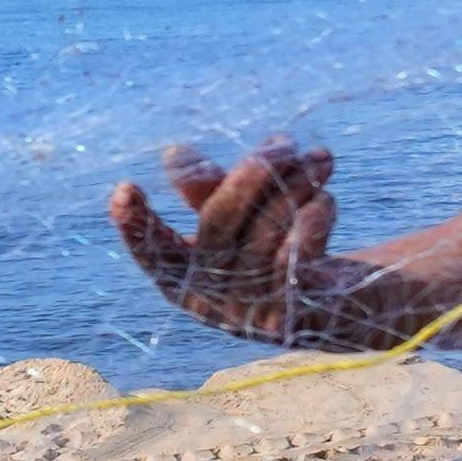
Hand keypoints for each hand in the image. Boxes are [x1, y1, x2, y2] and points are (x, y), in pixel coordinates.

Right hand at [109, 141, 358, 343]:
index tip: (125, 188)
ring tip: (320, 159)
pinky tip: (326, 199)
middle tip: (282, 142)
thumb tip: (174, 154)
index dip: (135, 224)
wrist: (336, 307)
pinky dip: (313, 221)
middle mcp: (208, 302)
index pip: (151, 251)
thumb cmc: (275, 248)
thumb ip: (208, 192)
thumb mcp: (238, 217)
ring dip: (297, 186)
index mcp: (182, 279)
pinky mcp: (290, 318)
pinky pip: (297, 257)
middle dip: (252, 174)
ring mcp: (246, 314)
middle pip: (218, 224)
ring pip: (266, 231)